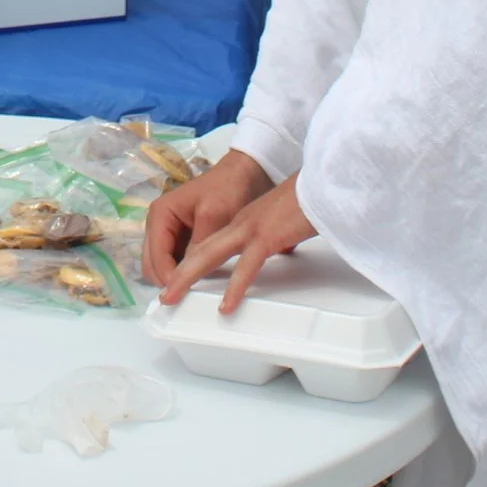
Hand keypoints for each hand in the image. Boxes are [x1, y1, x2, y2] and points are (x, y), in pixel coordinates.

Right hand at [143, 149, 273, 286]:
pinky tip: (203, 282)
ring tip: (197, 293)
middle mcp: (160, 225)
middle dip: (168, 281)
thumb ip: (198, 246)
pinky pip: (179, 264)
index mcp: (160, 215)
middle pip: (153, 265)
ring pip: (164, 267)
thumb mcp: (213, 216)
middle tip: (190, 298)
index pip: (155, 256)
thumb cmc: (228, 189)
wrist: (246, 174)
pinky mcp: (184, 240)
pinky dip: (187, 273)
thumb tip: (187, 276)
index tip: (185, 296)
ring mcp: (171, 234)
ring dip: (177, 279)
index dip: (168, 278)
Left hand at [158, 164, 318, 314]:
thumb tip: (280, 250)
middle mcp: (239, 223)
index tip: (178, 282)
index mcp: (241, 220)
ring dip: (187, 277)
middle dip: (176, 272)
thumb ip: (275, 236)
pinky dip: (234, 287)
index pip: (207, 244)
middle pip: (199, 249)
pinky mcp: (268, 235)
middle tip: (162, 294)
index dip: (189, 263)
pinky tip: (225, 305)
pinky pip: (247, 266)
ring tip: (171, 297)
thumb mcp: (283, 222)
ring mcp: (251, 227)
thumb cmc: (308, 200)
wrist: (324, 181)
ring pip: (210, 255)